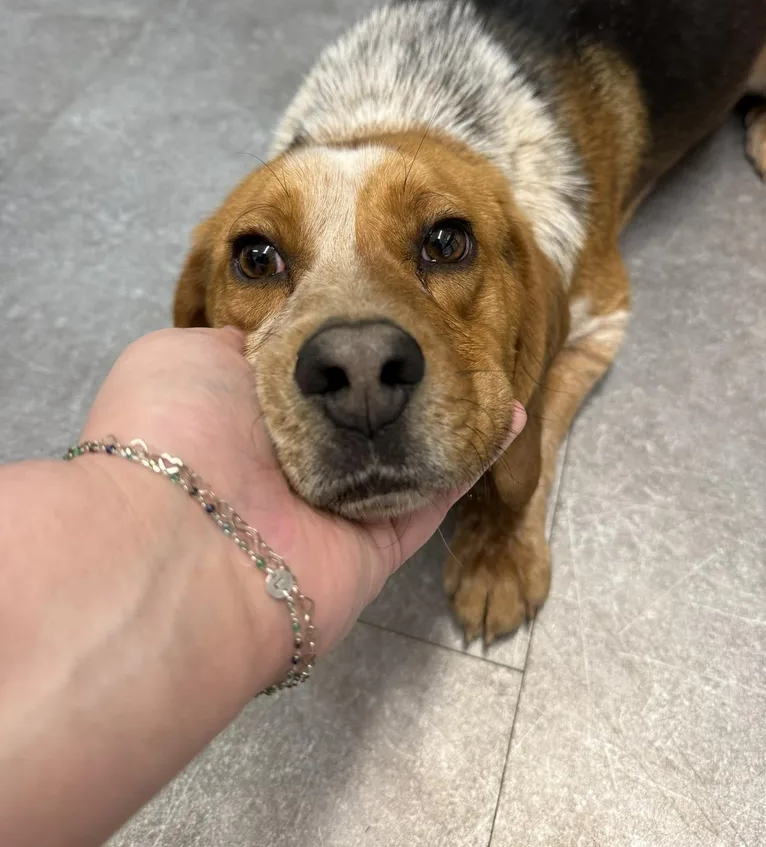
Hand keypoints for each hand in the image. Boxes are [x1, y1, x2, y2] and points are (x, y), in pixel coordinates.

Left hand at [81, 328, 524, 662]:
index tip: (389, 302)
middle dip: (401, 375)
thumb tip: (272, 339)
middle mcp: (292, 460)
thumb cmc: (177, 433)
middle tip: (449, 330)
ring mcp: (336, 506)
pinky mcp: (377, 545)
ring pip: (405, 452)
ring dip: (447, 412)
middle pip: (360, 411)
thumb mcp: (180, 356)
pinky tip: (507, 414)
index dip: (348, 338)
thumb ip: (232, 340)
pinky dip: (471, 458)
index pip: (308, 371)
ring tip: (488, 366)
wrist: (181, 545)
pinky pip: (435, 495)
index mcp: (243, 414)